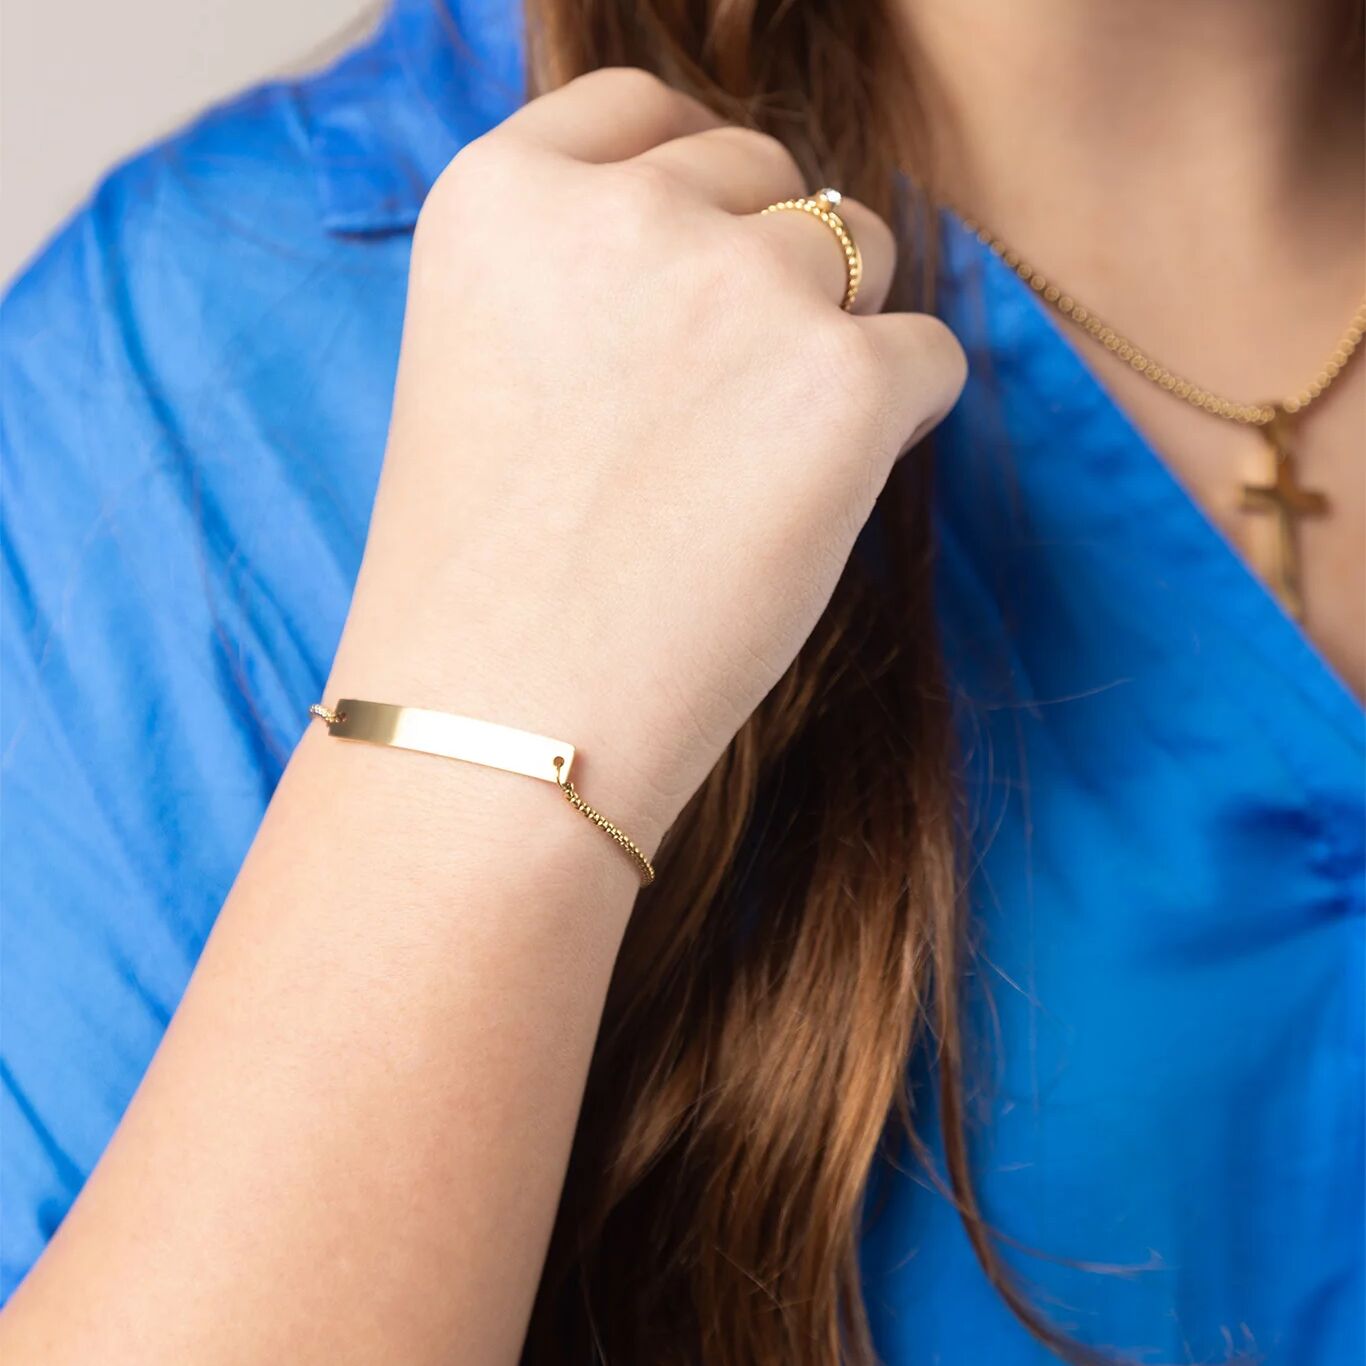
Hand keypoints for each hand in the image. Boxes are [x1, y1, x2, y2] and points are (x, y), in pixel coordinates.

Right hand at [328, 68, 966, 851]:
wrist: (501, 730)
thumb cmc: (487, 579)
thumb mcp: (488, 363)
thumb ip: (586, 270)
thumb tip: (740, 232)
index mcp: (503, 195)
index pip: (646, 111)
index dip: (692, 190)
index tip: (697, 268)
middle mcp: (622, 209)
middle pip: (767, 174)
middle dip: (767, 267)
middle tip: (722, 406)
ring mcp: (739, 287)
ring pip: (861, 248)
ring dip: (835, 332)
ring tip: (757, 461)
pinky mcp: (843, 382)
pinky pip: (927, 355)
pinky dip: (892, 418)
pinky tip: (813, 500)